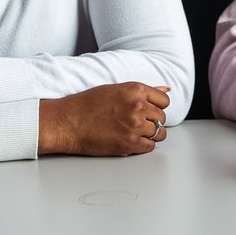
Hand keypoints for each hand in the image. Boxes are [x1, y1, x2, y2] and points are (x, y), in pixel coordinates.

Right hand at [39, 83, 170, 155]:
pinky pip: (150, 147)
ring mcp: (136, 126)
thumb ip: (143, 91)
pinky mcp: (130, 143)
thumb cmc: (87, 104)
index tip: (150, 110)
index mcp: (136, 89)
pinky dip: (143, 145)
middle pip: (162, 118)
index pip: (164, 100)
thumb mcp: (116, 89)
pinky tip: (131, 140)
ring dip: (150, 134)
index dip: (157, 106)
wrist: (69, 122)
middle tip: (138, 123)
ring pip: (159, 133)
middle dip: (153, 121)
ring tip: (134, 132)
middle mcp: (139, 106)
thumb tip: (166, 87)